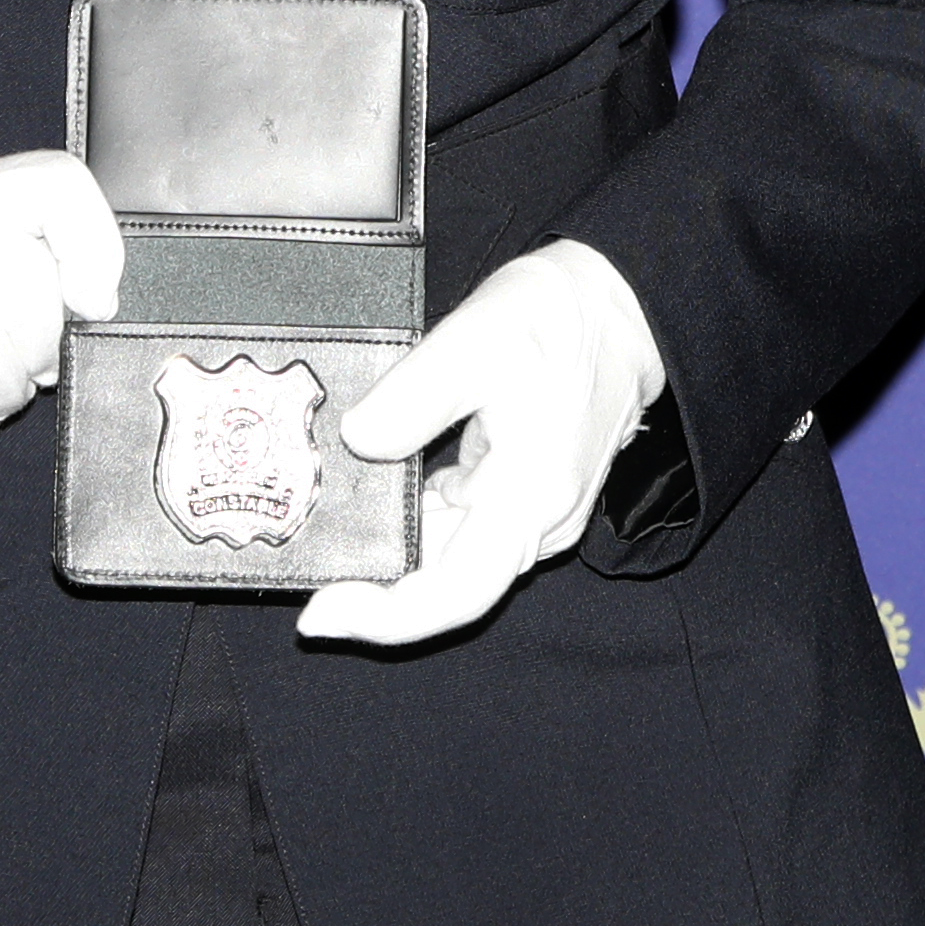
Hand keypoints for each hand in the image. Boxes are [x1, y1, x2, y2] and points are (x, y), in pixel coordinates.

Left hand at [294, 247, 668, 651]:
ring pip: (449, 555)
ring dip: (393, 548)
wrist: (617, 308)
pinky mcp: (518, 494)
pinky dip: (415, 518)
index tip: (320, 614)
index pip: (455, 594)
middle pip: (445, 584)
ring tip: (331, 522)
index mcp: (529, 499)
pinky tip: (375, 491)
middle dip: (374, 583)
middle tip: (307, 568)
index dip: (386, 618)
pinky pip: (458, 524)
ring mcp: (529, 513)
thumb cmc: (557, 320)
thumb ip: (414, 396)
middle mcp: (534, 523)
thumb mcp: (476, 340)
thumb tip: (359, 439)